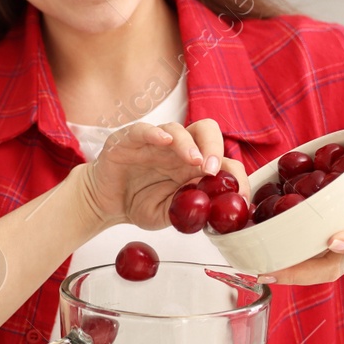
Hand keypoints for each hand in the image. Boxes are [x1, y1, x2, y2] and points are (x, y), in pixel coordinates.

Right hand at [75, 118, 250, 231]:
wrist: (105, 204)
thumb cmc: (137, 204)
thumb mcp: (169, 214)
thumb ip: (190, 208)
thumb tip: (214, 209)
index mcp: (191, 166)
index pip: (220, 160)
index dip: (233, 174)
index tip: (238, 193)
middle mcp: (176, 149)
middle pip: (205, 131)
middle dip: (214, 147)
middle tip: (213, 170)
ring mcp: (154, 142)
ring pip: (177, 129)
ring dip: (188, 144)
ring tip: (194, 161)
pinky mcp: (130, 140)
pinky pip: (143, 130)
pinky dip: (155, 133)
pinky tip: (164, 141)